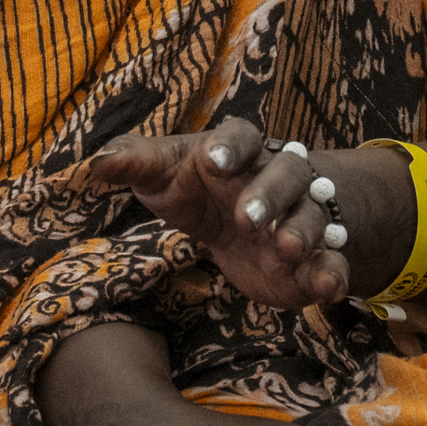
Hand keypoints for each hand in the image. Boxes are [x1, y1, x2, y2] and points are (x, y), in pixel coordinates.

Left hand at [82, 114, 367, 312]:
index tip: (213, 161)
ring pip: (313, 218)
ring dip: (302, 231)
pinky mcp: (311, 261)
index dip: (231, 147)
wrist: (247, 221)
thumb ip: (134, 164)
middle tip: (248, 218)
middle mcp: (277, 179)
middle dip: (270, 194)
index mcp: (238, 152)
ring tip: (286, 248)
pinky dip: (332, 273)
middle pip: (287, 175)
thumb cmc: (198, 188)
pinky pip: (332, 262)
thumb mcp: (163, 175)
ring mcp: (298, 219)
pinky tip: (326, 289)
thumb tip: (94, 165)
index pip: (242, 136)